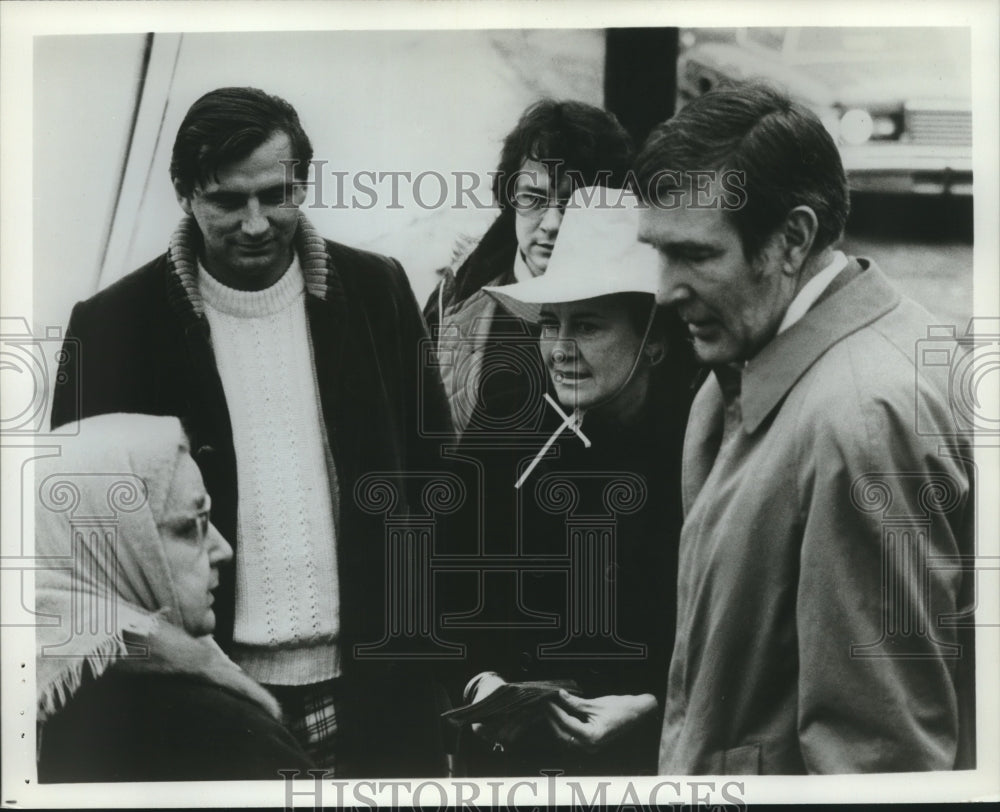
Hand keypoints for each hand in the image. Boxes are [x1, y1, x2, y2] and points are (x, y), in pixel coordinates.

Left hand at [542, 690, 658, 753]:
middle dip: (552, 719)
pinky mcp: (591, 743)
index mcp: (592, 736)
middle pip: (562, 734)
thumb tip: (560, 695)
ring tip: (551, 709)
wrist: (638, 714)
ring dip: (556, 724)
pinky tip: (561, 716)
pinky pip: (573, 738)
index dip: (555, 710)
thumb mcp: (595, 704)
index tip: (547, 700)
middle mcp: (590, 746)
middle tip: (545, 704)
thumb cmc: (621, 709)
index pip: (566, 723)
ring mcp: (591, 747)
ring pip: (566, 738)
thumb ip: (575, 702)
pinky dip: (565, 727)